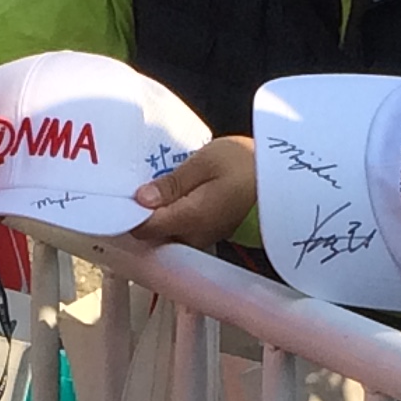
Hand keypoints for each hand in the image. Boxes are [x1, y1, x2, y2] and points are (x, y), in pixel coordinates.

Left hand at [133, 137, 257, 248]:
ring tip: (154, 185)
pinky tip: (173, 193)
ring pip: (166, 232)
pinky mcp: (209, 233)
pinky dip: (171, 214)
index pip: (145, 229)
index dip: (128, 213)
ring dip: (157, 213)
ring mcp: (203, 237)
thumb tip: (142, 199)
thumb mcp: (204, 163)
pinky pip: (180, 228)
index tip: (121, 193)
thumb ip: (172, 183)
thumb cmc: (244, 163)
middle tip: (137, 184)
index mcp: (190, 219)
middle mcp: (194, 236)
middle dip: (141, 213)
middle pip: (153, 234)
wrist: (279, 175)